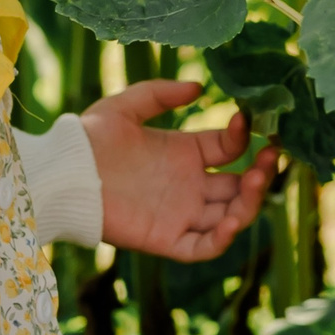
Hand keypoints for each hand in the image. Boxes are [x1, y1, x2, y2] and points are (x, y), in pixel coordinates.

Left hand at [78, 79, 276, 261]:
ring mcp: (180, 214)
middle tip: (271, 157)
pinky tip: (231, 219)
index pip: (229, 149)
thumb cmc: (89, 139)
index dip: (243, 138)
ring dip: (250, 203)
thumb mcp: (125, 107)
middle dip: (261, 174)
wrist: (63, 174)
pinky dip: (222, 238)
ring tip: (256, 181)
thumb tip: (197, 87)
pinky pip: (203, 247)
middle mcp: (188, 186)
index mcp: (184, 154)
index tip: (247, 121)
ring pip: (230, 216)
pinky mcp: (166, 239)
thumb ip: (159, 94)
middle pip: (239, 187)